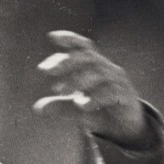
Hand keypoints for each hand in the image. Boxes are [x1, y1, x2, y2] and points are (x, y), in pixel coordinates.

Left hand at [34, 32, 147, 146]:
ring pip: (99, 74)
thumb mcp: (76, 110)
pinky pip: (111, 94)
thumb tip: (38, 108)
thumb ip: (59, 106)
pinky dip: (96, 98)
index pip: (83, 47)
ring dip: (79, 81)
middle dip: (68, 61)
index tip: (52, 36)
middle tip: (48, 70)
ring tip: (61, 91)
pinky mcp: (125, 97)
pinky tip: (82, 106)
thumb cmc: (100, 111)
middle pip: (88, 58)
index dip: (70, 39)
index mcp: (94, 67)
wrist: (125, 127)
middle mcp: (106, 70)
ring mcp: (118, 82)